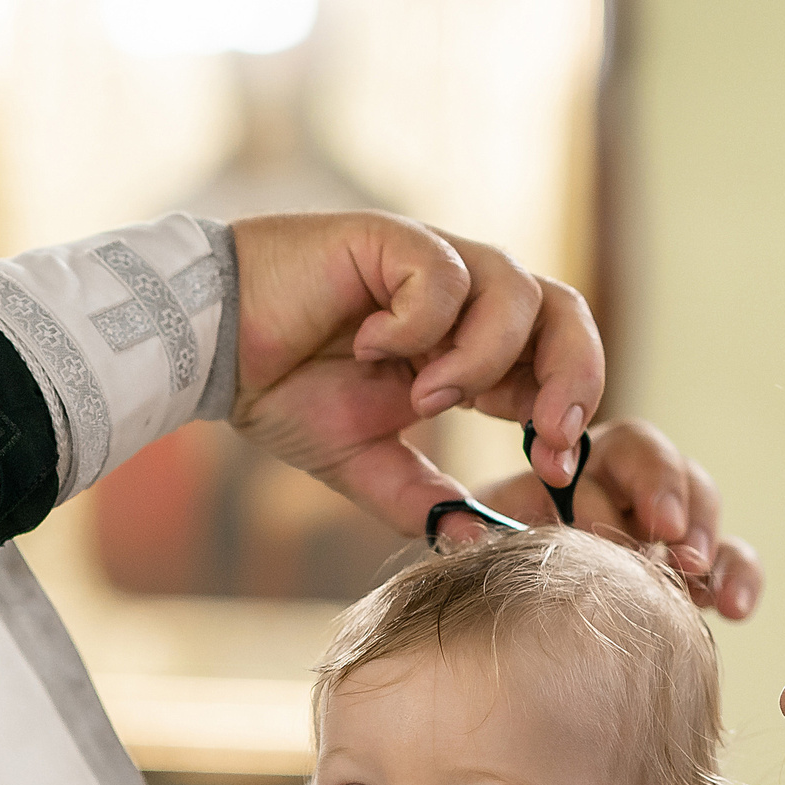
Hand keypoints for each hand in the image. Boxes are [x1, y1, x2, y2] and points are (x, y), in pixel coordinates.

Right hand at [230, 212, 599, 539]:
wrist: (212, 354)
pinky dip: (418, 323)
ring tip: (425, 398)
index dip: (569, 416)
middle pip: (565, 313)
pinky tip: (368, 345)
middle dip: (573, 376)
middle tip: (547, 434)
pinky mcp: (392, 240)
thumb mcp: (363, 463)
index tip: (555, 471)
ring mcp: (431, 265)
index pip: (555, 368)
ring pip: (517, 290)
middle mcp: (462, 304)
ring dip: (482, 358)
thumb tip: (479, 545)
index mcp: (467, 352)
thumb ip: (422, 499)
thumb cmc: (281, 393)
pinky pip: (446, 274)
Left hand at [469, 418, 764, 619]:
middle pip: (663, 464)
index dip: (608, 474)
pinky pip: (731, 561)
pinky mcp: (694, 571)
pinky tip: (733, 609)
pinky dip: (739, 577)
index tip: (591, 517)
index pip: (605, 447)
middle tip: (663, 534)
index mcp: (574, 463)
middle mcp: (626, 486)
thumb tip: (454, 525)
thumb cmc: (486, 568)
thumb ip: (456, 525)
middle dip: (666, 494)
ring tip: (692, 574)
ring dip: (703, 535)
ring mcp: (666, 528)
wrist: (506, 630)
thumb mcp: (461, 539)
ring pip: (703, 505)